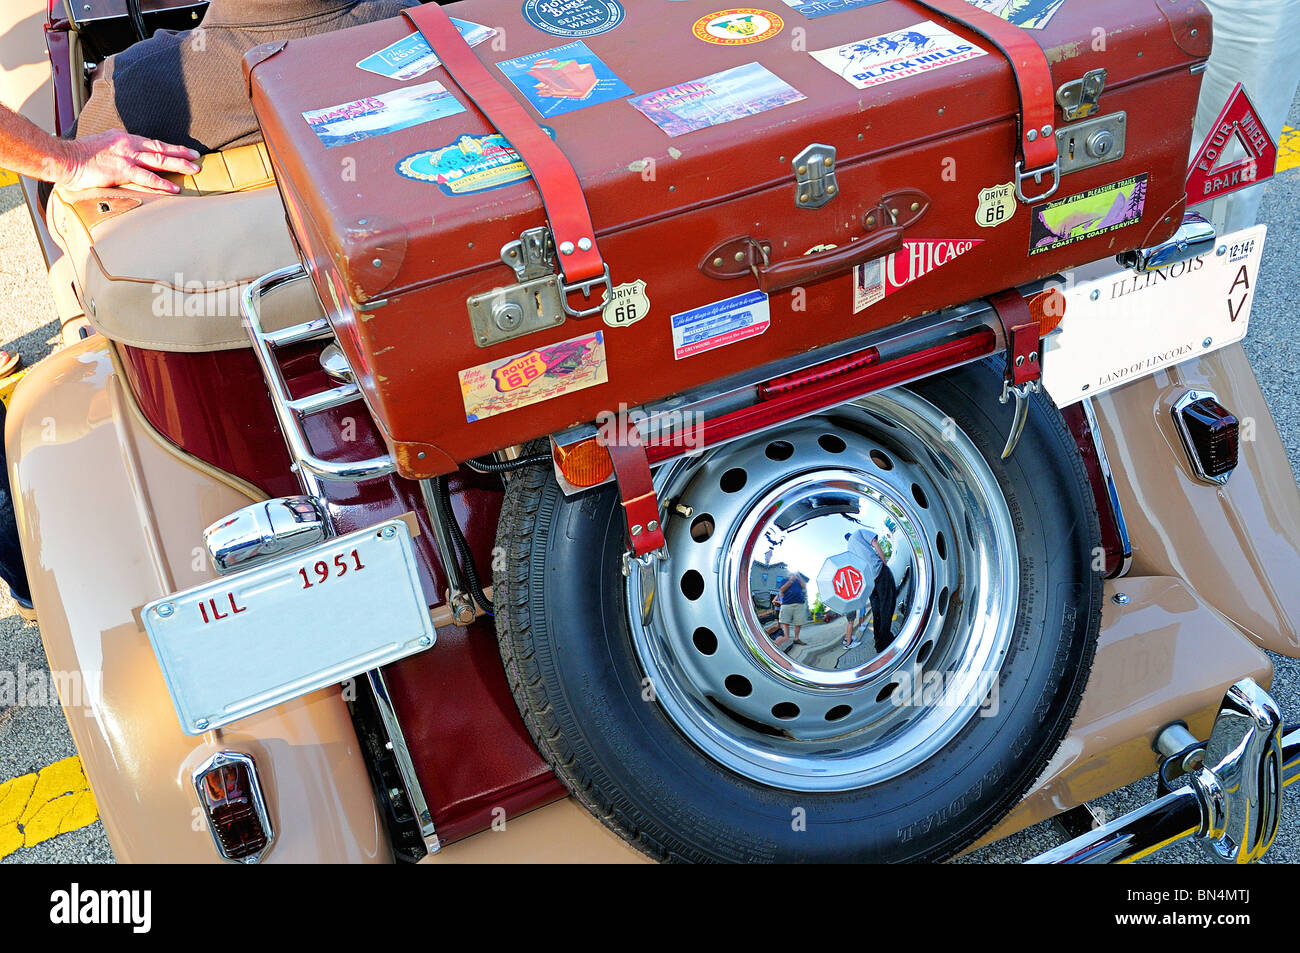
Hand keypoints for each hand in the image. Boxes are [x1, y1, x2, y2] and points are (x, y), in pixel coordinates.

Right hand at [57, 130, 199, 191]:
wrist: (65, 158)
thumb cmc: (81, 154)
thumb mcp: (103, 144)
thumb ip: (118, 149)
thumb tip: (127, 156)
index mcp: (123, 138)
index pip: (152, 142)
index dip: (170, 147)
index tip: (183, 150)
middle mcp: (128, 144)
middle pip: (161, 149)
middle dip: (181, 153)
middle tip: (197, 157)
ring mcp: (126, 157)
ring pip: (159, 161)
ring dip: (179, 165)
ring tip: (193, 170)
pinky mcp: (122, 170)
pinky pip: (147, 178)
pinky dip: (162, 183)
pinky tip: (174, 188)